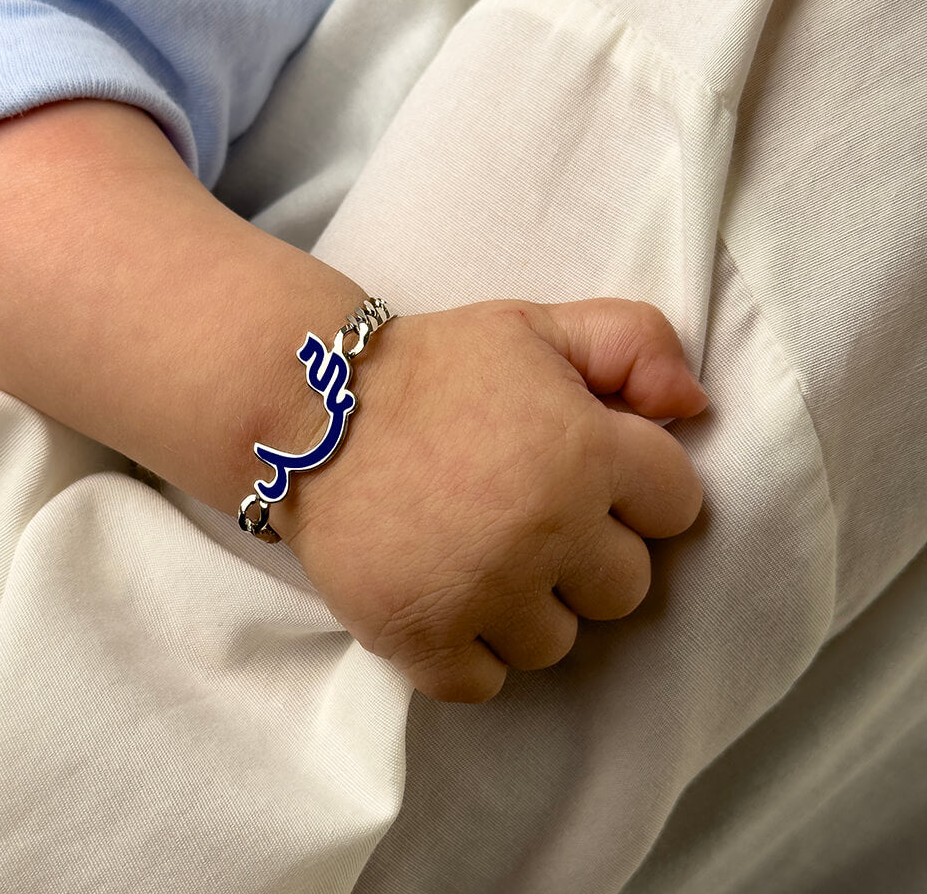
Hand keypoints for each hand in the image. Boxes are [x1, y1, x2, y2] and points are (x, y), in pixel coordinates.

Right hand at [276, 298, 706, 702]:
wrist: (313, 412)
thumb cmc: (434, 368)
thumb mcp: (538, 327)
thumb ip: (634, 342)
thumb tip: (696, 404)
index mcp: (584, 451)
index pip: (679, 507)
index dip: (638, 487)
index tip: (588, 472)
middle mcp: (544, 530)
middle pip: (626, 589)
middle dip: (590, 554)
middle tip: (530, 516)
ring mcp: (481, 592)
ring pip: (558, 643)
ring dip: (529, 607)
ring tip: (480, 555)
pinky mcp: (420, 638)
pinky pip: (486, 683)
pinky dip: (470, 652)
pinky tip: (449, 598)